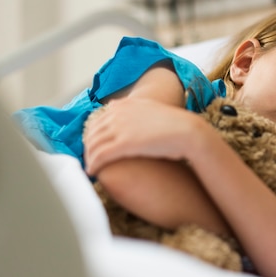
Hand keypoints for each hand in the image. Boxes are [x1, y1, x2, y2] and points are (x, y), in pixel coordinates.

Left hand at [83, 98, 200, 174]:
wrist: (187, 131)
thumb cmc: (174, 124)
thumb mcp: (151, 108)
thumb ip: (134, 109)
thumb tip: (120, 111)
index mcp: (124, 104)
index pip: (98, 120)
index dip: (92, 135)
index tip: (93, 146)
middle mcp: (118, 113)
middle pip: (92, 132)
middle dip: (88, 147)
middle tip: (89, 160)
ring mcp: (119, 128)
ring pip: (93, 145)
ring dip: (89, 158)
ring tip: (90, 168)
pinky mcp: (123, 143)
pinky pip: (100, 155)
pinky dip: (93, 164)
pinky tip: (93, 172)